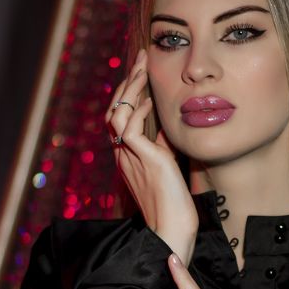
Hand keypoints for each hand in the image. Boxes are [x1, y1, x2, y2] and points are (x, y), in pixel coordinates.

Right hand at [106, 48, 197, 264]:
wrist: (173, 230)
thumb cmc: (174, 204)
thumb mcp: (167, 166)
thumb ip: (163, 146)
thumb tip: (166, 126)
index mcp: (128, 156)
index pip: (120, 117)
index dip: (129, 93)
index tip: (143, 72)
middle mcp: (124, 155)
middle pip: (114, 110)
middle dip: (127, 82)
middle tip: (142, 59)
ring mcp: (130, 158)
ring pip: (117, 114)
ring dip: (130, 89)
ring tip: (143, 67)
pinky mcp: (143, 161)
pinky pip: (130, 128)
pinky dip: (139, 110)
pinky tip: (150, 99)